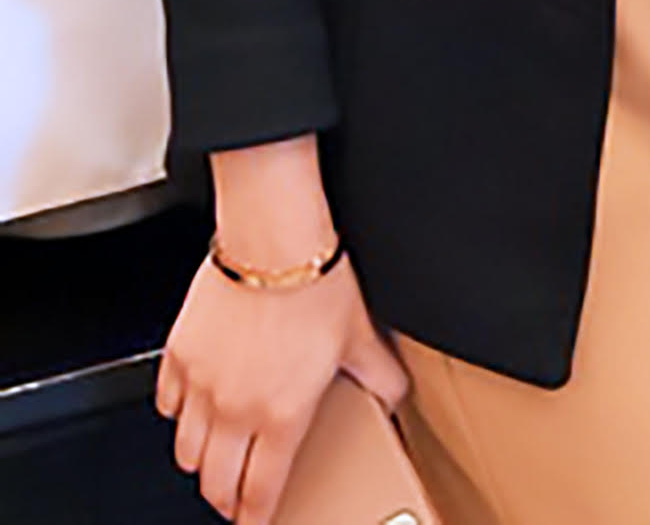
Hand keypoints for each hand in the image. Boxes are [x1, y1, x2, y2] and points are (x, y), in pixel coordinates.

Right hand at [159, 135, 405, 524]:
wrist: (273, 238)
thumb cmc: (316, 282)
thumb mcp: (360, 335)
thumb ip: (379, 375)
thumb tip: (396, 396)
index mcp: (281, 415)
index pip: (260, 489)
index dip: (256, 515)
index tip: (256, 520)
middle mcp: (235, 409)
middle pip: (215, 482)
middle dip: (225, 498)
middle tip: (234, 496)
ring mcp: (201, 385)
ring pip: (186, 451)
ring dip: (200, 460)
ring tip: (215, 454)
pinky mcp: (178, 355)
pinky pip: (167, 404)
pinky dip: (178, 413)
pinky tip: (192, 404)